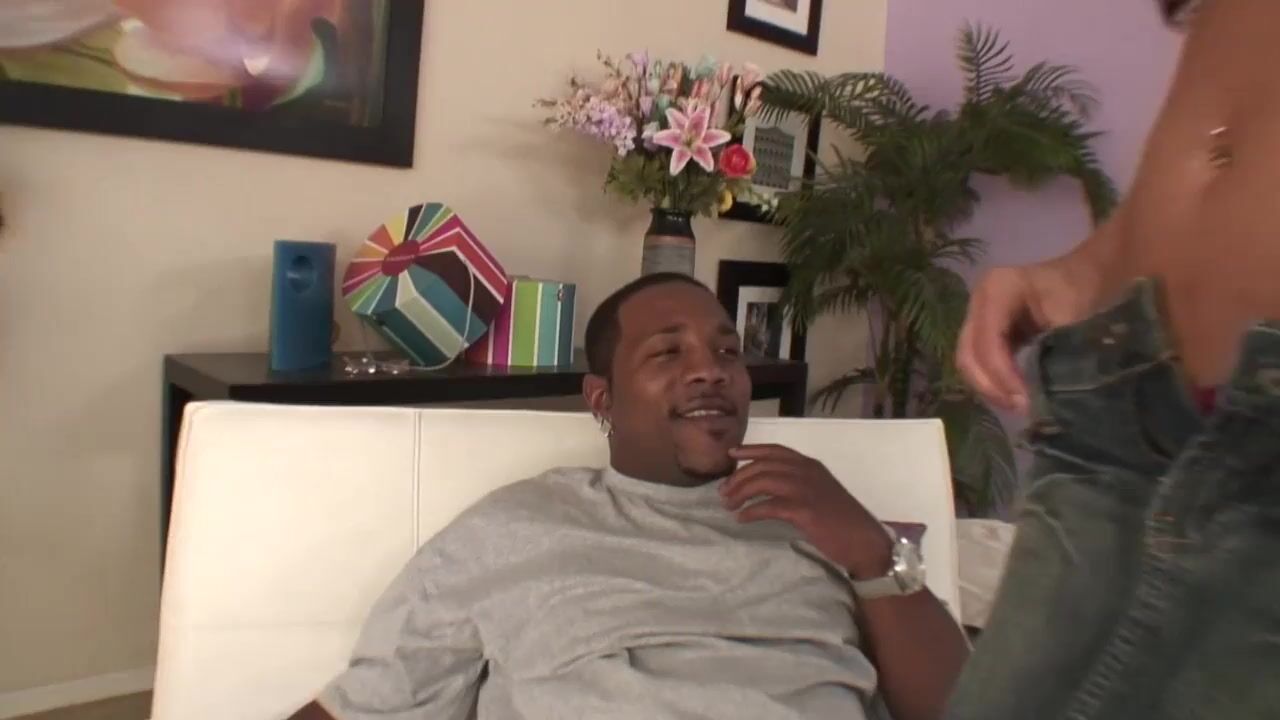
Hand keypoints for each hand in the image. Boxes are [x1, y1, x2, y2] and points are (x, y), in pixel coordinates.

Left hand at [720, 444, 891, 578]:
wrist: (864, 541)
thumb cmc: (842, 521)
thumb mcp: (820, 492)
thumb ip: (798, 484)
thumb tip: (767, 487)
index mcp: (811, 465)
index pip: (775, 450)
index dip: (751, 450)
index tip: (731, 454)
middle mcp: (807, 472)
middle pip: (763, 466)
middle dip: (739, 476)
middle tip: (723, 491)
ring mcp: (806, 490)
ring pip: (763, 482)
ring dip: (741, 493)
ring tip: (729, 505)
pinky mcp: (804, 511)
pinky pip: (769, 506)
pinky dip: (752, 511)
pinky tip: (742, 519)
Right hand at [956, 259, 1097, 412]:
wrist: (1089, 275)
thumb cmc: (1085, 290)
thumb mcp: (1073, 318)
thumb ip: (1050, 355)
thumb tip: (1035, 397)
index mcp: (998, 289)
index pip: (988, 340)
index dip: (1002, 374)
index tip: (1027, 400)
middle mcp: (980, 300)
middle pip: (969, 353)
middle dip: (991, 386)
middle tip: (1021, 407)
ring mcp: (979, 314)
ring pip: (969, 361)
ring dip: (990, 387)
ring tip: (1018, 404)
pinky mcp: (985, 329)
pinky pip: (978, 361)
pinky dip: (993, 381)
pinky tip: (1014, 394)